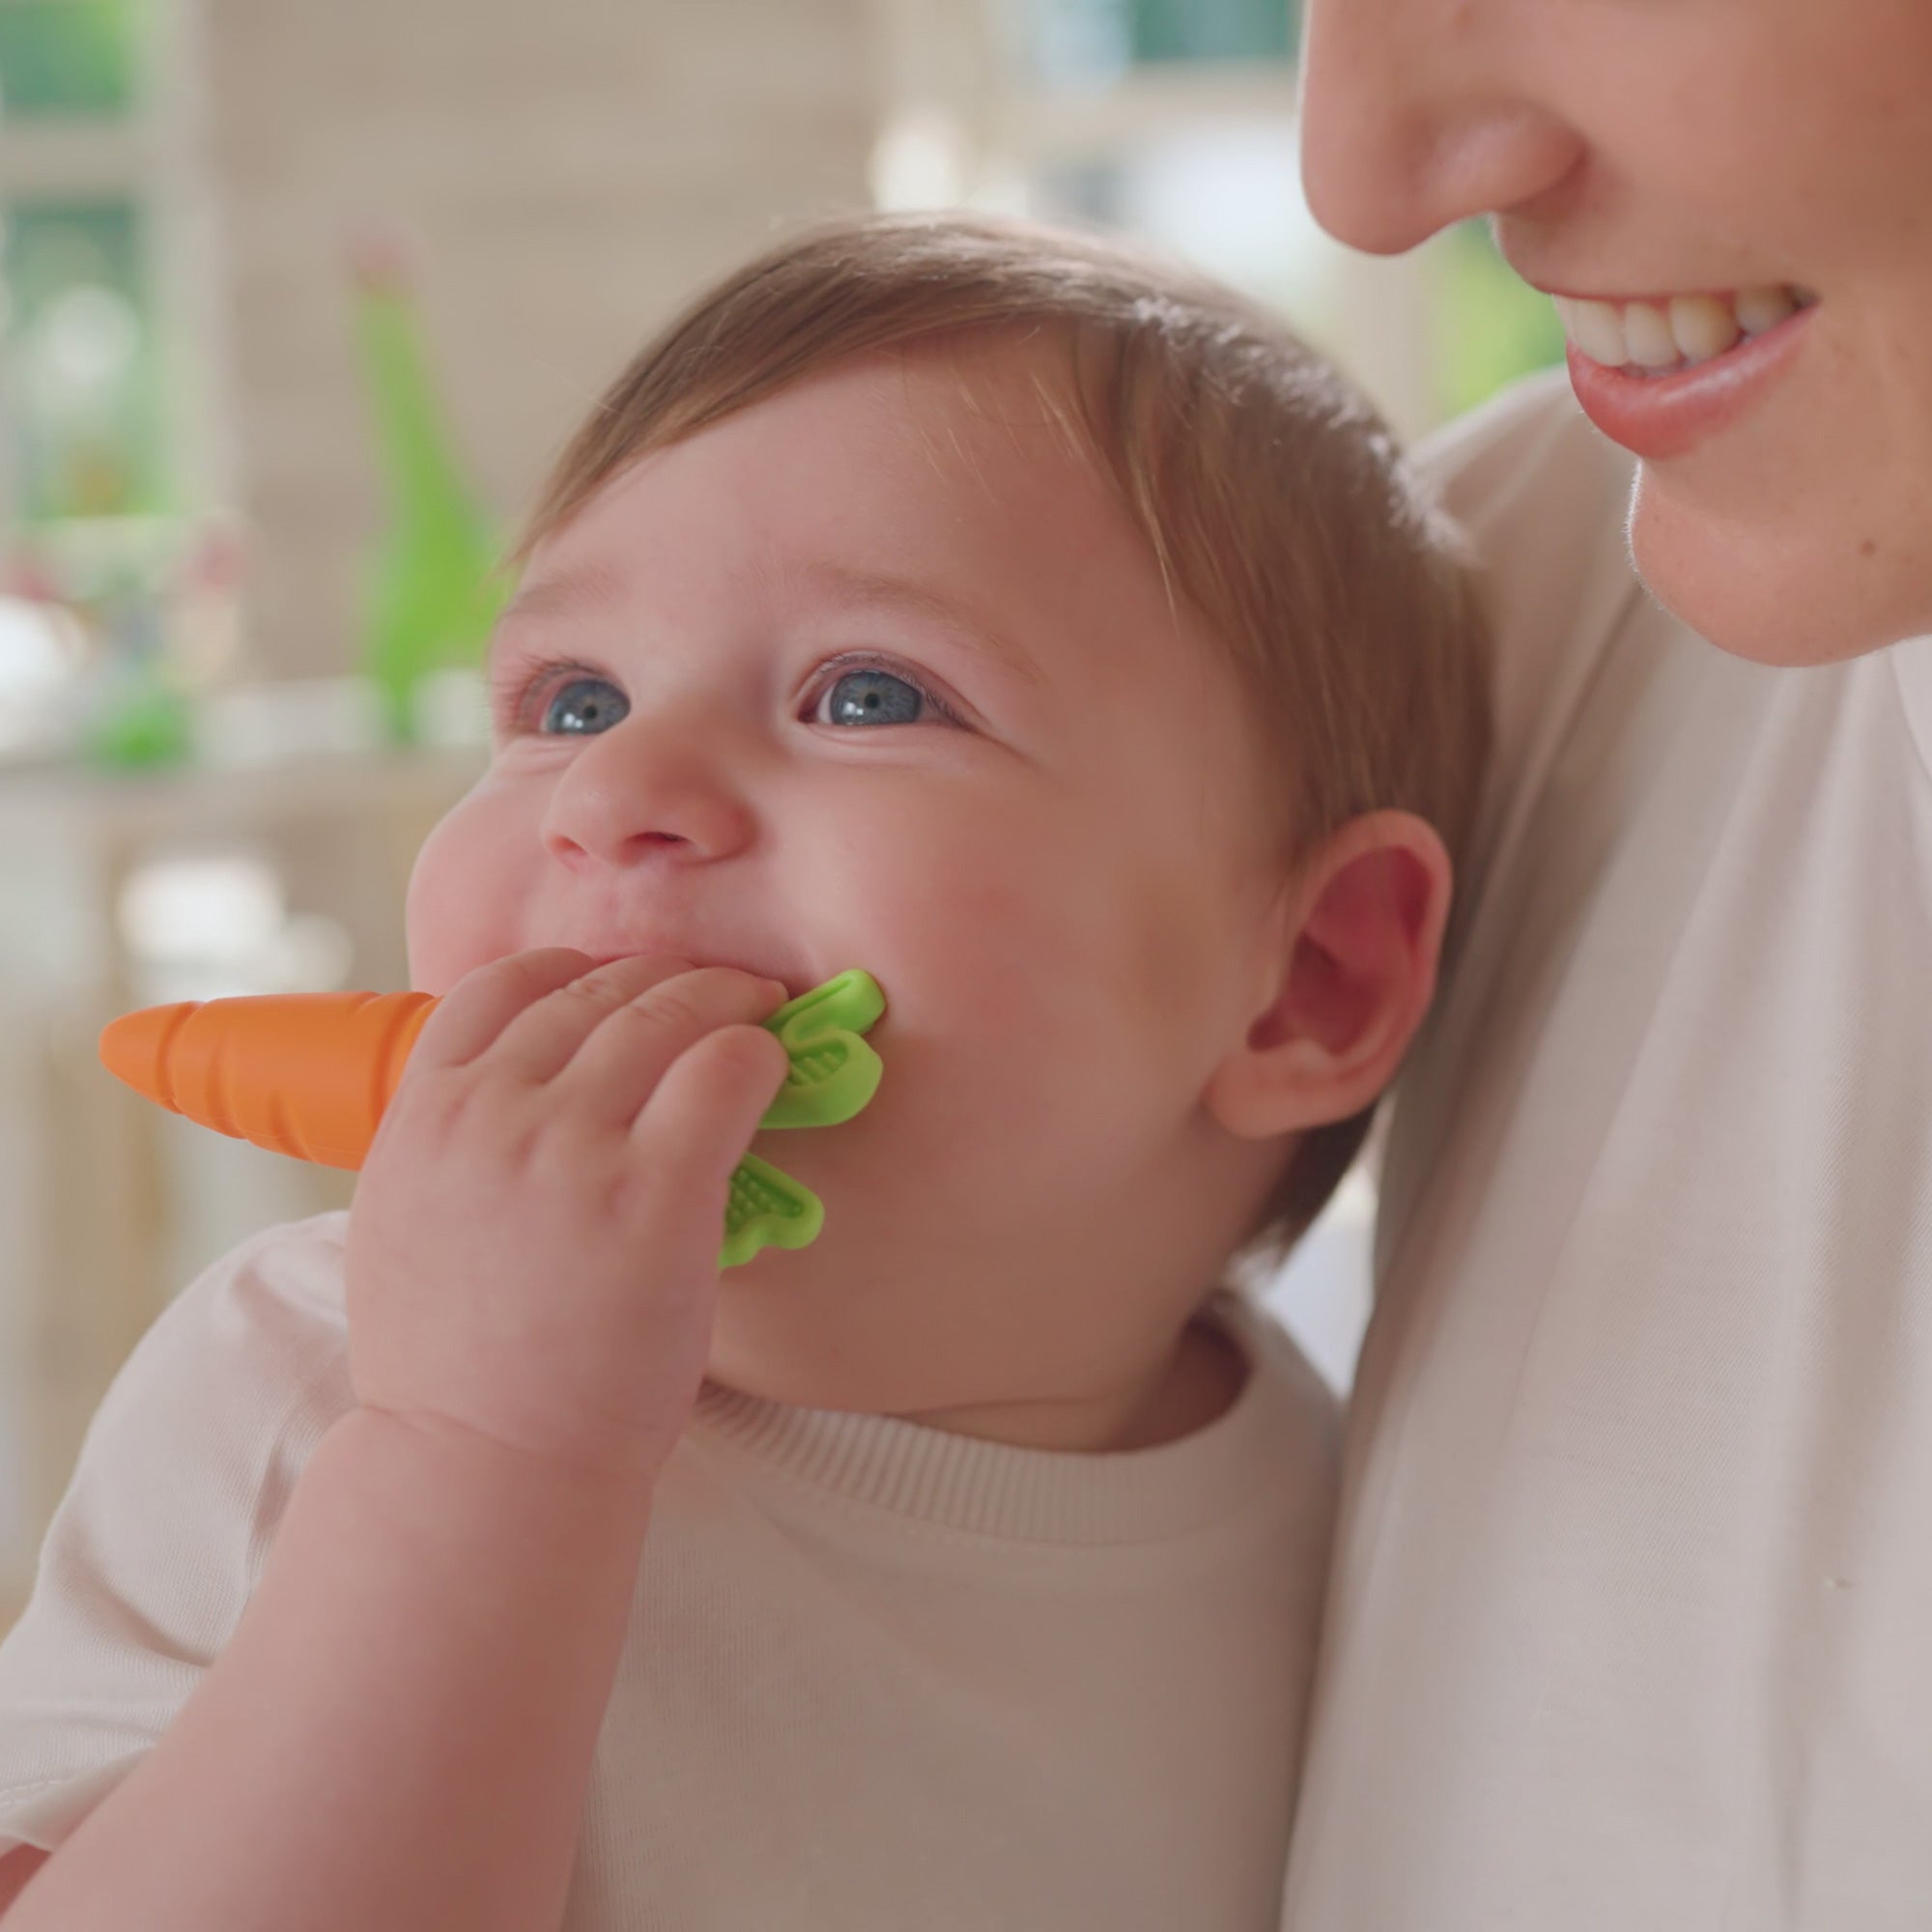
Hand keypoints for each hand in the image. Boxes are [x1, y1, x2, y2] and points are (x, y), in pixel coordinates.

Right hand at [343, 950, 790, 1489]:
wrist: (481, 1467)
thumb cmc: (455, 1371)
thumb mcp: (407, 1226)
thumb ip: (451, 1145)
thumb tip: (513, 1096)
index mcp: (423, 1116)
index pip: (500, 985)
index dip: (571, 970)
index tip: (617, 985)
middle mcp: (491, 1112)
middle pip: (594, 992)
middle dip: (664, 979)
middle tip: (714, 991)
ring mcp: (572, 1147)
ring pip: (664, 1014)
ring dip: (722, 998)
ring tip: (756, 1009)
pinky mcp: (653, 1190)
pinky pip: (724, 1073)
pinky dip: (755, 1053)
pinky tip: (769, 1068)